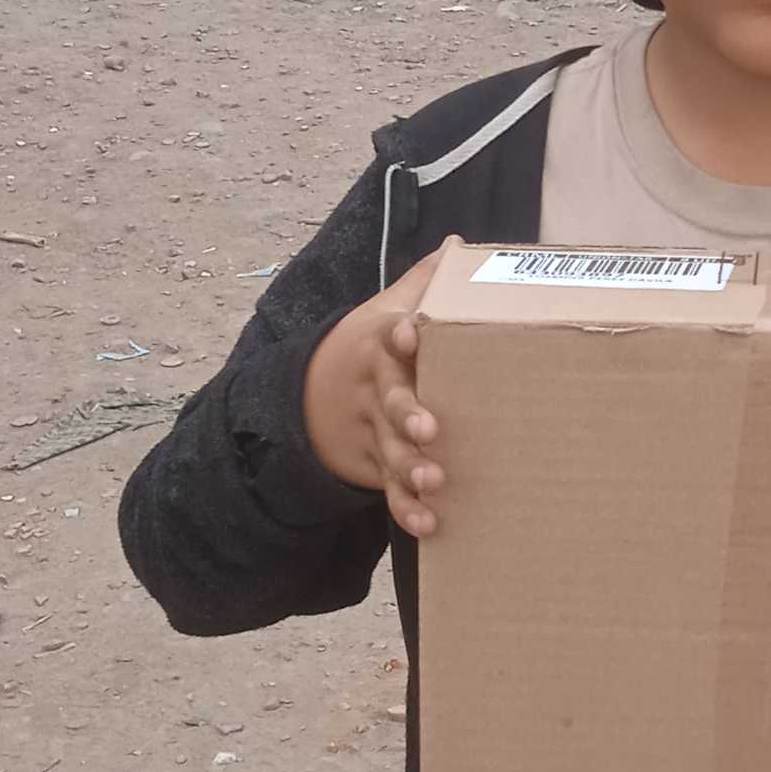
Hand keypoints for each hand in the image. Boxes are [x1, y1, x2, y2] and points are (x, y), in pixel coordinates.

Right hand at [302, 245, 449, 538]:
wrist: (310, 396)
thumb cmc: (369, 348)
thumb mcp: (387, 308)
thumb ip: (424, 282)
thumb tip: (460, 246)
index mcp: (383, 344)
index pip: (388, 334)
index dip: (401, 332)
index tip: (412, 330)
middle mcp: (376, 388)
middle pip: (390, 398)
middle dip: (407, 412)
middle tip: (428, 428)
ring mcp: (372, 429)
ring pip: (389, 449)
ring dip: (409, 467)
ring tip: (432, 481)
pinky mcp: (374, 464)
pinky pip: (388, 489)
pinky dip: (406, 509)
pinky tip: (428, 525)